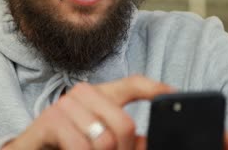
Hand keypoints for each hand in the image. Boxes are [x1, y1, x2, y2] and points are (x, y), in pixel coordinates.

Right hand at [3, 75, 172, 149]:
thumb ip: (124, 141)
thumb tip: (149, 142)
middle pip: (125, 124)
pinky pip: (82, 147)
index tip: (176, 96)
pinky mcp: (51, 120)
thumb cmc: (65, 146)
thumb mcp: (98, 142)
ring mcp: (66, 104)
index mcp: (99, 95)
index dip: (156, 89)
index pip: (133, 84)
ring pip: (106, 140)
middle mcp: (83, 93)